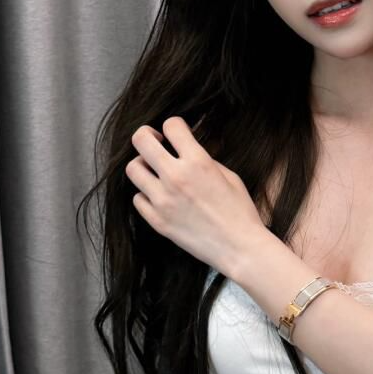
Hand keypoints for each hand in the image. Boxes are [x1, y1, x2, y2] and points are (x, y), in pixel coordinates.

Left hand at [126, 117, 266, 273]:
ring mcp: (162, 200)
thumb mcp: (229, 175)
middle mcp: (176, 177)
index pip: (171, 125)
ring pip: (132, 169)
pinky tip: (160, 197)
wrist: (239, 248)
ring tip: (156, 173)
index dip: (174, 126)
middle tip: (156, 144)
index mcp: (198, 162)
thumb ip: (203, 159)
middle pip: (141, 140)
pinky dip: (146, 195)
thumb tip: (185, 149)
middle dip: (147, 136)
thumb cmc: (239, 211)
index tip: (176, 134)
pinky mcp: (156, 221)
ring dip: (144, 166)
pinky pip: (138, 198)